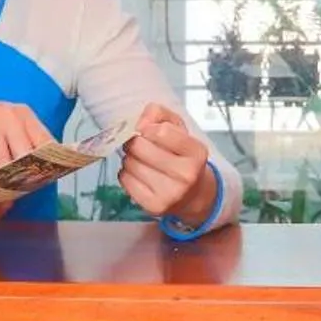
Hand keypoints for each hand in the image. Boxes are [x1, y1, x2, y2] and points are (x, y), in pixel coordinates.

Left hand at [120, 103, 214, 224]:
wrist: (194, 195)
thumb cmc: (182, 156)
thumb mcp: (178, 128)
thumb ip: (158, 114)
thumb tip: (137, 123)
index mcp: (196, 152)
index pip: (162, 131)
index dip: (148, 128)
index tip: (149, 132)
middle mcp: (186, 175)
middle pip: (140, 147)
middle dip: (135, 142)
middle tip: (140, 145)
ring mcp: (169, 194)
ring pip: (130, 163)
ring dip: (130, 158)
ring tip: (142, 161)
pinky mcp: (153, 206)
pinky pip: (124, 180)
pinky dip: (126, 174)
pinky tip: (138, 174)